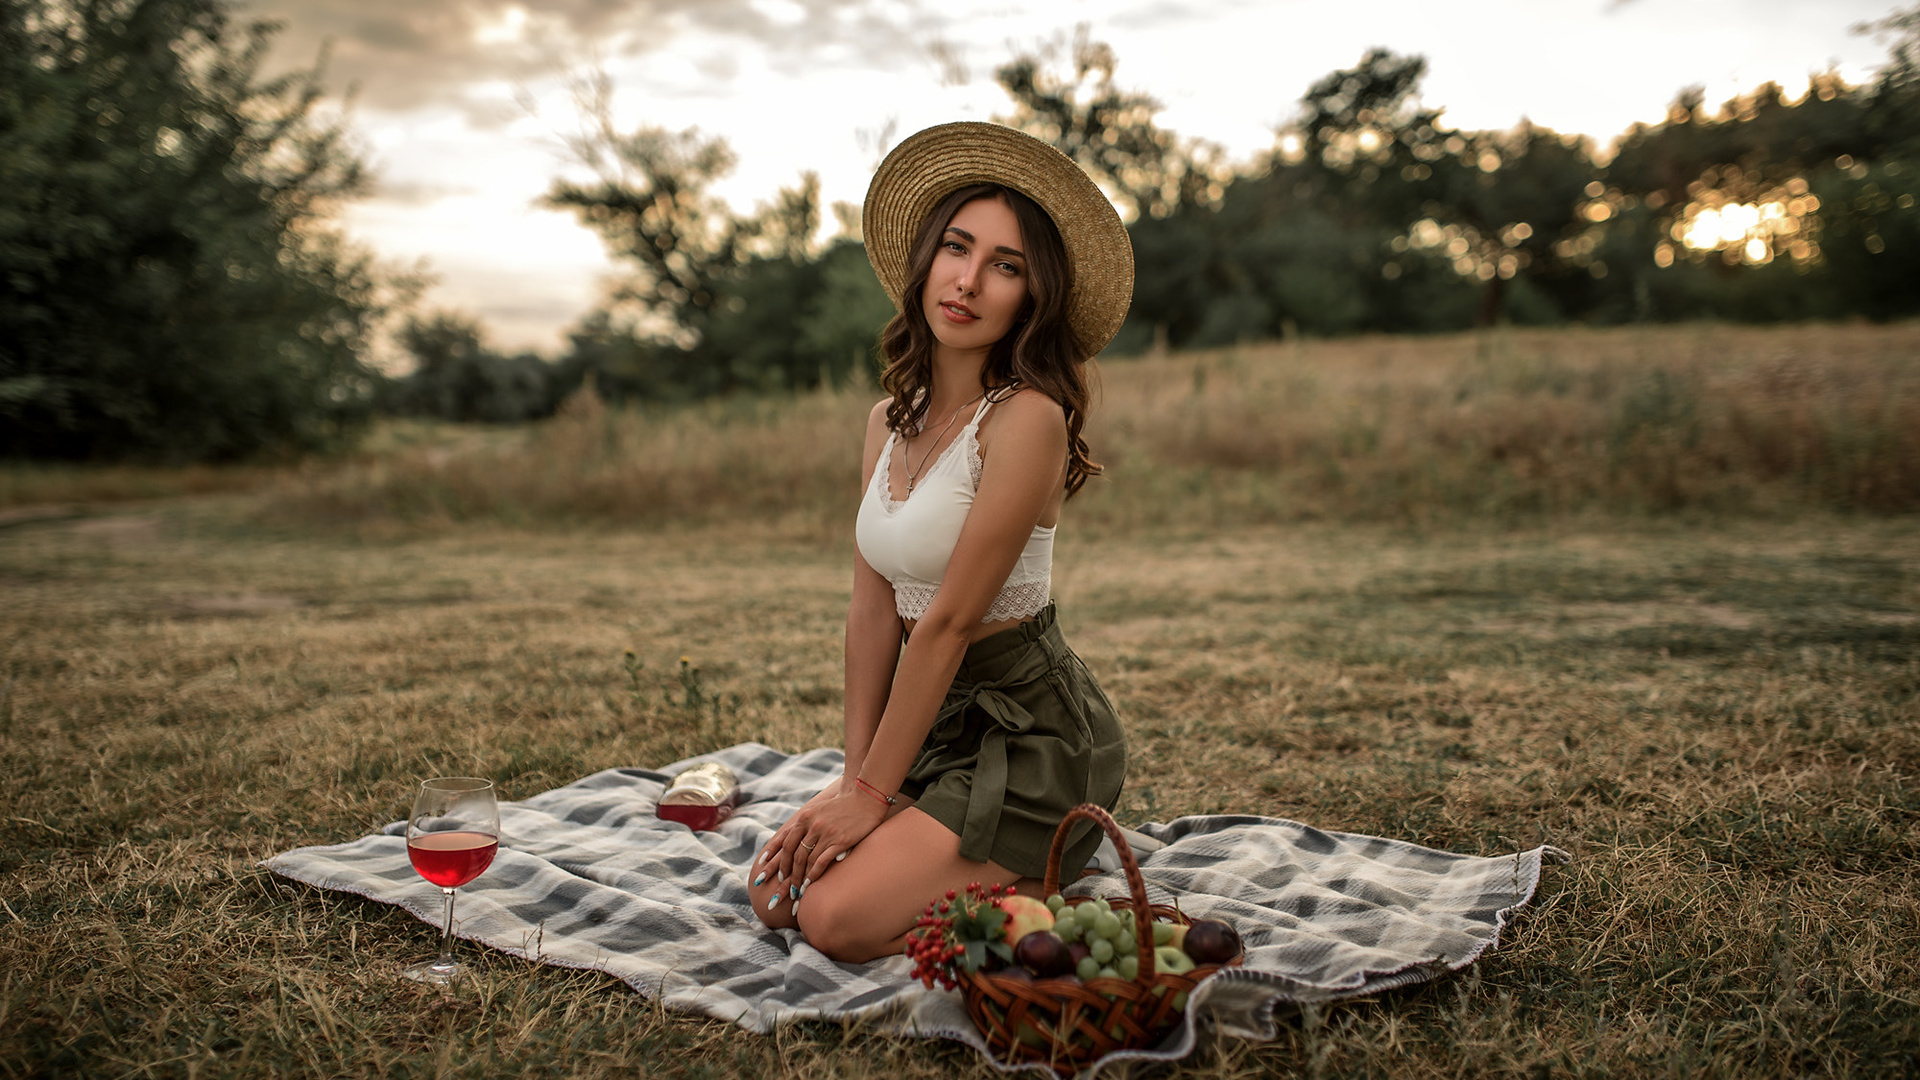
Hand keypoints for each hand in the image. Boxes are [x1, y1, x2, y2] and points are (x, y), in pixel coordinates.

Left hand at [756, 778, 887, 896]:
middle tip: (782, 889)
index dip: (775, 859)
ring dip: (799, 879)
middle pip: (793, 854)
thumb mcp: (819, 811)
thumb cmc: (844, 807)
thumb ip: (806, 824)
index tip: (768, 873)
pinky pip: (821, 861)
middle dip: (786, 874)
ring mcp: (825, 833)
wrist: (867, 799)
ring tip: (796, 893)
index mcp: (805, 817)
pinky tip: (810, 885)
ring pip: (806, 860)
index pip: (784, 842)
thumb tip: (792, 840)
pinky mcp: (839, 841)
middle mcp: (812, 825)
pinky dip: (813, 875)